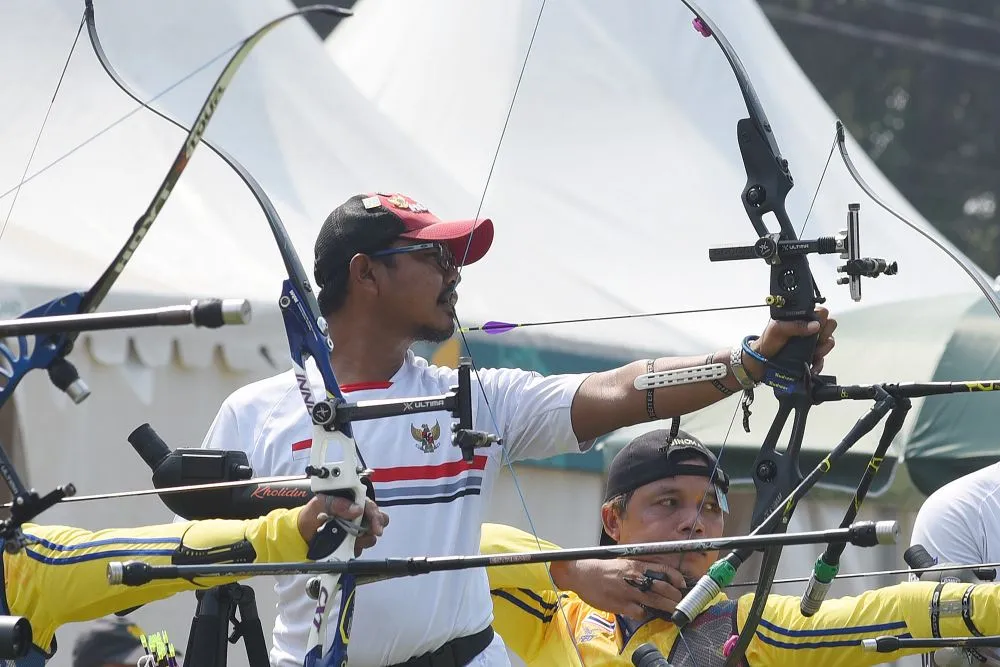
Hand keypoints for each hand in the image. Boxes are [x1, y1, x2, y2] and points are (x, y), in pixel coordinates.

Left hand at [297, 494, 389, 555]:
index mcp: (351, 502)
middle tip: (374, 532)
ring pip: (370, 535)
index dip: (376, 514)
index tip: (376, 524)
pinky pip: (360, 547)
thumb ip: (338, 503)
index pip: (370, 506)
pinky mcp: (351, 543)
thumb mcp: (320, 503)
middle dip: (377, 526)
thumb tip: (357, 509)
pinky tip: (348, 546)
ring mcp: (354, 530)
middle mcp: (356, 516)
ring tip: (354, 539)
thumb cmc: (309, 516)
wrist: (300, 534)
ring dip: (365, 539)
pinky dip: (356, 548)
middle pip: (376, 520)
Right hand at [550, 557, 686, 621]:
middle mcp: (634, 578)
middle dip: (675, 596)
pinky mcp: (621, 605)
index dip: (676, 577)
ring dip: (667, 606)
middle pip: (663, 587)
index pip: (663, 569)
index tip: (681, 584)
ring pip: (655, 601)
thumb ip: (638, 569)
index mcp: (635, 565)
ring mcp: (628, 592)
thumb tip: (654, 576)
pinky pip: (640, 612)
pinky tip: (647, 613)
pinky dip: (646, 613)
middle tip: (680, 601)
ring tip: (674, 610)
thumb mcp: (622, 563)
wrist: (582, 574)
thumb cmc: (601, 568)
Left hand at [753, 305, 836, 374]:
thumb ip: (795, 325)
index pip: (822, 312)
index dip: (822, 319)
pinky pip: (823, 358)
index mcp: (801, 318)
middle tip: (815, 341)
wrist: (763, 360)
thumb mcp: (778, 329)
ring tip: (813, 354)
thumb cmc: (768, 341)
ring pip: (829, 342)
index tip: (815, 328)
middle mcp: (809, 328)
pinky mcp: (812, 356)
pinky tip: (812, 366)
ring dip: (823, 349)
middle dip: (825, 334)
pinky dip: (819, 363)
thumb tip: (815, 325)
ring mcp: (812, 342)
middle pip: (830, 326)